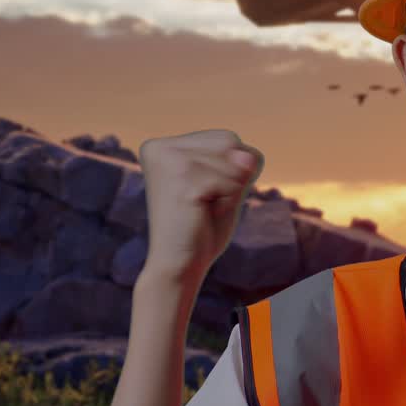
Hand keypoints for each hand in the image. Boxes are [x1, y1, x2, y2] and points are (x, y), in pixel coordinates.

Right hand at [137, 129, 263, 284]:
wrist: (179, 266)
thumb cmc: (202, 226)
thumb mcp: (227, 181)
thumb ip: (241, 160)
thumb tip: (246, 159)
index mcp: (161, 145)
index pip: (226, 138)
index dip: (230, 171)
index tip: (203, 194)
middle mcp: (158, 147)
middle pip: (230, 141)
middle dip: (232, 177)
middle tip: (204, 203)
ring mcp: (168, 160)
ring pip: (233, 161)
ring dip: (230, 190)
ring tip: (202, 208)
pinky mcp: (181, 178)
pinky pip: (232, 180)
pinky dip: (229, 199)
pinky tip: (202, 213)